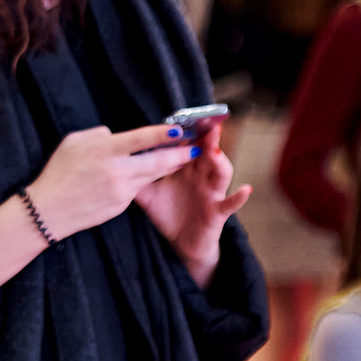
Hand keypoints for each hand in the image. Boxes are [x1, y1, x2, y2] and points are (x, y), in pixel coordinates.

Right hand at [25, 124, 204, 239]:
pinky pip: (138, 188)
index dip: (164, 134)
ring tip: (183, 158)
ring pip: (153, 175)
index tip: (181, 130)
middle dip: (180, 154)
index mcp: (104, 151)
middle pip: (157, 161)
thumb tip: (114, 135)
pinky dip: (147, 179)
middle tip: (197, 148)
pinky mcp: (121, 205)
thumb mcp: (72, 142)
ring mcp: (121, 190)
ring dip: (169, 167)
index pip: (141, 139)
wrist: (48, 210)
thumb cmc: (57, 172)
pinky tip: (154, 174)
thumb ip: (97, 135)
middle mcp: (117, 170)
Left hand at [133, 122, 249, 284]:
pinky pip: (231, 203)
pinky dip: (239, 197)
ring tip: (215, 152)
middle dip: (208, 138)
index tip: (183, 118)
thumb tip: (114, 160)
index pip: (187, 145)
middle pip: (207, 151)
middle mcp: (201, 176)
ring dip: (221, 161)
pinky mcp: (218, 211)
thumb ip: (136, 175)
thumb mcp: (148, 194)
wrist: (180, 243)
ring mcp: (212, 192)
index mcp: (185, 168)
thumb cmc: (167, 213)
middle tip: (206, 123)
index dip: (186, 132)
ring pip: (221, 172)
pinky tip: (246, 189)